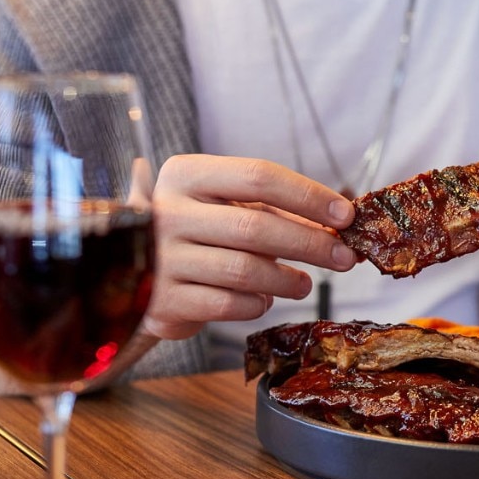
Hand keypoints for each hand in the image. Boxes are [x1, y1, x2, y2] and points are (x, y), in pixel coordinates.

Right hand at [145, 155, 358, 339]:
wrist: (131, 272)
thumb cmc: (195, 233)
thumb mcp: (224, 207)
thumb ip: (273, 210)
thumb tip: (338, 224)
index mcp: (186, 174)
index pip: (259, 176)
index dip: (309, 196)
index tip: (346, 216)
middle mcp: (168, 212)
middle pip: (257, 225)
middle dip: (311, 243)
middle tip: (344, 258)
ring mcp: (162, 258)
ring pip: (245, 270)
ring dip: (288, 280)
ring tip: (305, 284)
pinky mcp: (164, 301)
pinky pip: (228, 304)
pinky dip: (256, 304)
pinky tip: (264, 300)